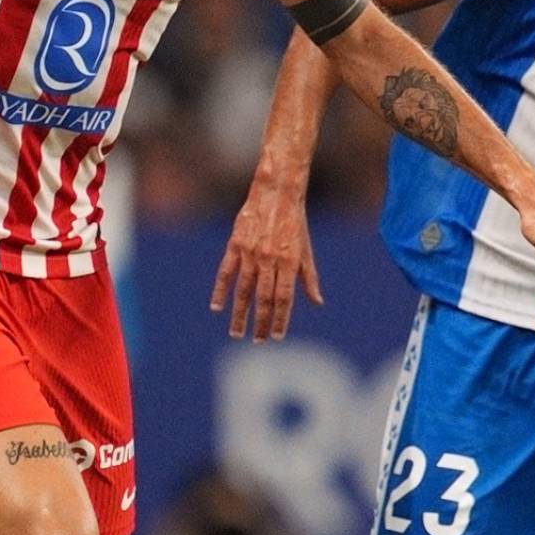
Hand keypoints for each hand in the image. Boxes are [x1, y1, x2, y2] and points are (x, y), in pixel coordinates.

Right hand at [211, 175, 323, 340]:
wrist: (277, 192)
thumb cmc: (295, 223)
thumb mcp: (306, 249)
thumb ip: (309, 277)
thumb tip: (317, 303)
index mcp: (289, 262)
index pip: (284, 298)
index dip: (279, 319)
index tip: (275, 337)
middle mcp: (270, 259)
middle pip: (263, 298)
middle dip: (259, 323)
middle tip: (256, 341)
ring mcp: (251, 252)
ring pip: (244, 289)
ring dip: (240, 313)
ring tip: (236, 332)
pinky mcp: (235, 244)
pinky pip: (226, 271)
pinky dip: (220, 290)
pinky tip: (217, 307)